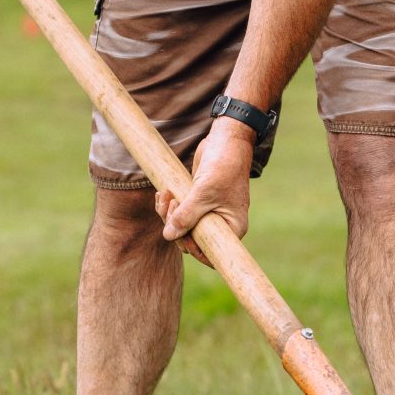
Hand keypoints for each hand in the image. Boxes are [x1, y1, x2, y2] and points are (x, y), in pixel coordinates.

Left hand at [154, 120, 252, 266]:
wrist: (225, 141)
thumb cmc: (223, 167)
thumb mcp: (203, 193)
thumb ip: (187, 216)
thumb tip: (169, 236)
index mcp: (232, 227)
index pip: (211, 253)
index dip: (193, 248)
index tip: (181, 235)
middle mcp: (221, 223)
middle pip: (192, 240)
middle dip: (176, 226)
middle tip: (171, 204)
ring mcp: (208, 213)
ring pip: (182, 226)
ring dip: (168, 214)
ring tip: (166, 195)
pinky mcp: (196, 202)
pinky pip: (179, 212)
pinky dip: (169, 206)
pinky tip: (163, 194)